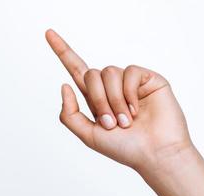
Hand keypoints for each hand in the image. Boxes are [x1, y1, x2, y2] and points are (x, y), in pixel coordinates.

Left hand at [45, 28, 193, 174]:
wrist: (155, 154)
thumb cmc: (126, 149)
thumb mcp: (89, 136)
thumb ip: (70, 115)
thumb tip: (64, 85)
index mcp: (96, 99)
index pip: (76, 70)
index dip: (63, 52)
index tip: (48, 33)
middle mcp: (112, 88)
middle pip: (91, 74)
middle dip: (97, 99)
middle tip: (111, 123)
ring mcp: (130, 82)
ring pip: (109, 72)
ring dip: (114, 100)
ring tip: (126, 121)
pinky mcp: (148, 78)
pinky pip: (130, 72)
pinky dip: (129, 93)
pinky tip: (137, 109)